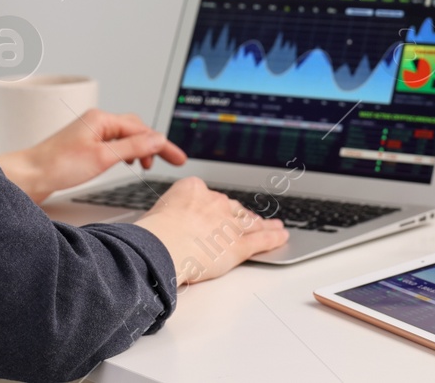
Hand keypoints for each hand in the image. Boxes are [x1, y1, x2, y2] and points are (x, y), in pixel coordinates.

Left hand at [0, 108, 186, 204]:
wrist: (28, 176)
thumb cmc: (58, 166)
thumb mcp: (103, 158)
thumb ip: (133, 147)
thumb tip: (158, 138)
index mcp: (102, 119)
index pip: (142, 129)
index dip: (163, 144)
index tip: (179, 159)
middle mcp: (97, 122)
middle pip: (135, 128)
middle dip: (153, 145)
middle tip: (169, 163)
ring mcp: (89, 133)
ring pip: (124, 136)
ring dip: (139, 149)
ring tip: (147, 166)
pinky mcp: (84, 146)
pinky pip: (112, 144)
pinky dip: (125, 152)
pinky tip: (126, 163)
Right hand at [132, 177, 287, 285]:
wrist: (162, 245)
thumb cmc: (153, 233)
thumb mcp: (155, 213)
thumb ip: (167, 216)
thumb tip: (160, 225)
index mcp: (193, 189)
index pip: (210, 197)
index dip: (216, 208)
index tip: (216, 212)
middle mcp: (215, 203)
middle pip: (233, 209)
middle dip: (240, 216)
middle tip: (247, 221)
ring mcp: (229, 224)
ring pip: (251, 223)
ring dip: (264, 224)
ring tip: (274, 226)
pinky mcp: (238, 245)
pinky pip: (262, 240)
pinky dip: (274, 238)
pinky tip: (281, 236)